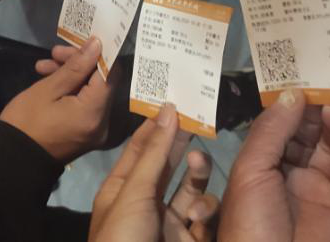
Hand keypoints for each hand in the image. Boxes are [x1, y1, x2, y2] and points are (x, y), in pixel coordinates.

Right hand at [0, 36, 116, 162]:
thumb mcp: (48, 90)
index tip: (79, 42)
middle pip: (101, 82)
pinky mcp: (86, 133)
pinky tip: (49, 79)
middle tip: (54, 52)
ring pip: (91, 92)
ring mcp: (95, 130)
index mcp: (94, 113)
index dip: (97, 54)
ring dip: (72, 75)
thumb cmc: (26, 122)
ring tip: (45, 65)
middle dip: (80, 63)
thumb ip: (76, 67)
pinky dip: (72, 91)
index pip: (110, 74)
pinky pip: (85, 105)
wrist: (11, 161)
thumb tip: (97, 44)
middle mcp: (102, 123)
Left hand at [90, 104, 218, 241]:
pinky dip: (207, 210)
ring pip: (192, 189)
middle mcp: (146, 203)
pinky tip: (199, 214)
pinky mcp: (191, 238)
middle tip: (198, 120)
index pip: (140, 148)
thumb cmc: (123, 237)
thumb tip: (168, 109)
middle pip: (168, 165)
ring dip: (198, 173)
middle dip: (182, 143)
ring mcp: (169, 222)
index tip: (174, 101)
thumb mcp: (134, 193)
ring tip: (199, 160)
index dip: (156, 125)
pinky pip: (207, 216)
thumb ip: (154, 153)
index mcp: (121, 190)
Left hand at [220, 90, 329, 241]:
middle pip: (306, 130)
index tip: (300, 73)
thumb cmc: (252, 222)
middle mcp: (288, 171)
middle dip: (314, 107)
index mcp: (259, 164)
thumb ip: (272, 130)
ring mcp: (317, 184)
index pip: (277, 124)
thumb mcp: (251, 171)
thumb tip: (293, 92)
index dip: (288, 100)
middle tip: (323, 84)